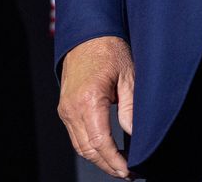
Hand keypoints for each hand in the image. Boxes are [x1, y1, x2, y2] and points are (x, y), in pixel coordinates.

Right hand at [57, 35, 135, 178]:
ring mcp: (65, 109)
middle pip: (88, 150)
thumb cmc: (110, 50)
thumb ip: (131, 108)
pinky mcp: (65, 108)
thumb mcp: (129, 76)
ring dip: (99, 159)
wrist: (87, 34)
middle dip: (108, 165)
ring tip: (120, 166)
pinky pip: (76, 136)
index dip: (115, 161)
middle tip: (128, 173)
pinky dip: (91, 147)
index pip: (100, 142)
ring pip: (80, 146)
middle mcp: (72, 108)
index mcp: (89, 100)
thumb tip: (136, 135)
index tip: (129, 171)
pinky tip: (106, 151)